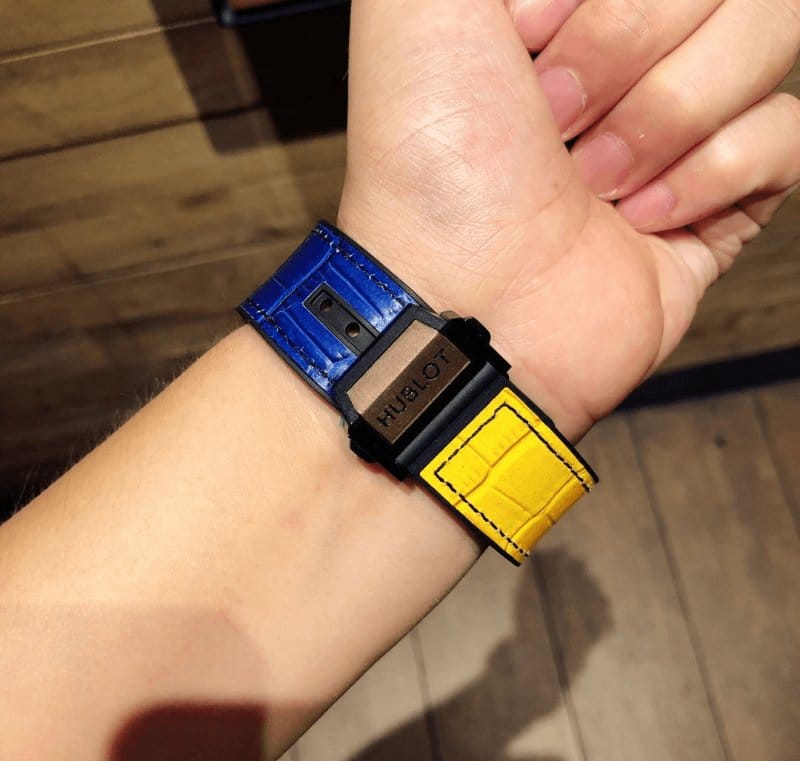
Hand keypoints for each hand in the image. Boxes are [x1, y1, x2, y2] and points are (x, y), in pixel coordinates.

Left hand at [338, 0, 799, 439]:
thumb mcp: (417, 11)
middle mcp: (621, 63)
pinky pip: (784, 136)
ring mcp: (673, 133)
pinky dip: (709, 175)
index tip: (528, 33)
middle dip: (628, 44)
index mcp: (559, 11)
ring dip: (668, 112)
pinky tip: (639, 216)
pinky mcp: (715, 204)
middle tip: (556, 118)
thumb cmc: (432, 170)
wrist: (467, 301)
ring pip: (768, 38)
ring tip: (591, 179)